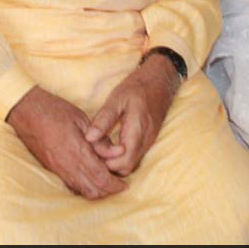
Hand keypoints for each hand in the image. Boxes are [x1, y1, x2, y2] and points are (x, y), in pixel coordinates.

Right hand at [7, 86, 125, 199]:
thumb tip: (118, 152)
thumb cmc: (55, 111)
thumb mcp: (82, 119)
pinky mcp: (52, 169)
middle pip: (93, 190)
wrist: (28, 112)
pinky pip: (72, 186)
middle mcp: (67, 165)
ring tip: (108, 182)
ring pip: (82, 191)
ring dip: (97, 191)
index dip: (115, 184)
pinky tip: (91, 178)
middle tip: (120, 185)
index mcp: (77, 151)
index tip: (125, 184)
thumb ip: (100, 139)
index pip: (101, 177)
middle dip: (108, 191)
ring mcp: (58, 170)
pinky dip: (85, 187)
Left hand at [85, 53, 179, 175]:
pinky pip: (134, 156)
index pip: (123, 163)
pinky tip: (111, 143)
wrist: (160, 80)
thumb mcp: (116, 98)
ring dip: (115, 160)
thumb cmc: (137, 86)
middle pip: (126, 168)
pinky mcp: (149, 139)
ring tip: (102, 145)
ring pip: (131, 163)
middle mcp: (146, 140)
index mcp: (137, 130)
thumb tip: (88, 138)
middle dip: (109, 164)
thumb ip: (103, 119)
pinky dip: (122, 155)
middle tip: (95, 149)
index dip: (106, 161)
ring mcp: (149, 141)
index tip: (94, 149)